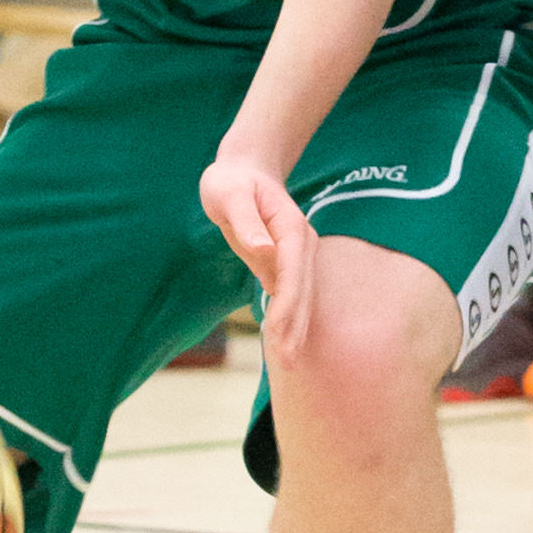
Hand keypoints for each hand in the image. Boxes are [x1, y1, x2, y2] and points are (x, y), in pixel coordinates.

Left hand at [201, 156, 317, 366]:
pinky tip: (282, 341)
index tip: (277, 335)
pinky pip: (290, 294)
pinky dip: (289, 318)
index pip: (292, 275)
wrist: (245, 169)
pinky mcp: (285, 262)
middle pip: (302, 292)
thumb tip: (262, 250)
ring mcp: (296, 255)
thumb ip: (246, 223)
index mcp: (291, 229)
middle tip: (288, 363)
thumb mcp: (230, 195)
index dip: (287, 307)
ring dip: (296, 328)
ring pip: (300, 296)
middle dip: (296, 327)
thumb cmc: (232, 181)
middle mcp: (301, 244)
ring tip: (289, 360)